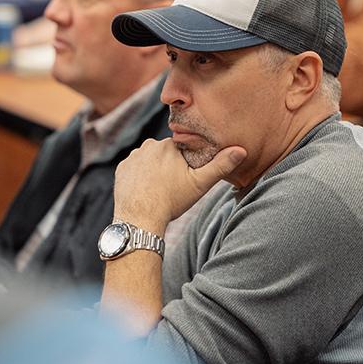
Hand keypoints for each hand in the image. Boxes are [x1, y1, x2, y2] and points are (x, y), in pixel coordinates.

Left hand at [113, 139, 245, 233]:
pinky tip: (146, 191)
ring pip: (149, 161)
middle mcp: (148, 146)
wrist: (140, 218)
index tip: (185, 178)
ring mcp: (132, 158)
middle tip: (174, 187)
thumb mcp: (200, 184)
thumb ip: (221, 166)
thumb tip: (241, 150)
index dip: (185, 163)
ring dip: (154, 171)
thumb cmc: (172, 200)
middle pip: (164, 154)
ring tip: (159, 190)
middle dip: (170, 166)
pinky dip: (140, 178)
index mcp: (168, 145)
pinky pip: (134, 169)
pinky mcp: (121, 169)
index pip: (181, 149)